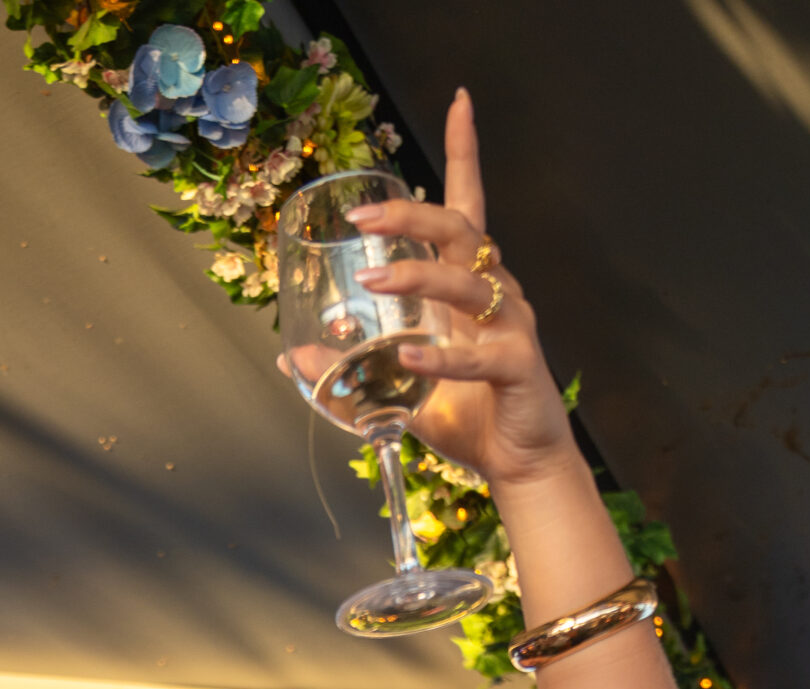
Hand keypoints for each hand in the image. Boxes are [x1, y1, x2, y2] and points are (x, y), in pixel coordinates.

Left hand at [344, 90, 575, 494]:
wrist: (520, 465)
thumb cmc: (470, 416)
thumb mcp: (399, 387)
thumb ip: (352, 369)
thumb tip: (290, 359)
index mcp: (470, 285)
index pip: (469, 203)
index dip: (465, 151)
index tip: (460, 102)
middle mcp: (495, 293)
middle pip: (461, 229)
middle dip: (411, 215)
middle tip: (362, 216)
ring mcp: (511, 327)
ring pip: (466, 282)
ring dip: (416, 277)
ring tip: (373, 280)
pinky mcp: (518, 367)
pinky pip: (479, 355)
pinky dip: (440, 357)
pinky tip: (406, 356)